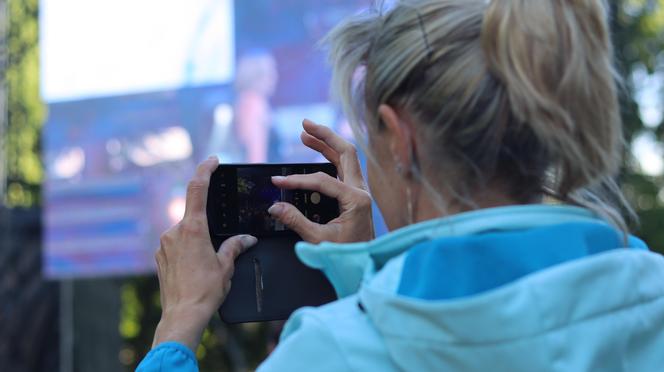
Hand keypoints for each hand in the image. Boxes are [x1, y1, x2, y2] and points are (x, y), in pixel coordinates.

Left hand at [152, 156, 257, 350]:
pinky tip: (197, 268)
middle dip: (208, 223)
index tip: (212, 161)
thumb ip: (235, 246)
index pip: (197, 189)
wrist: (182, 315)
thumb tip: (246, 238)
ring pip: (185, 231)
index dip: (205, 171)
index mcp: (193, 229)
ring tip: (208, 263)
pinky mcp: (160, 256)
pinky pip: (177, 244)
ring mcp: (165, 244)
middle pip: (193, 214)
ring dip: (198, 239)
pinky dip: (188, 249)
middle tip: (218, 244)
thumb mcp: (226, 266)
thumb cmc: (205, 291)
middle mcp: (175, 232)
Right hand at [268, 119, 373, 242]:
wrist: (366, 263)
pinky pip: (345, 167)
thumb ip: (296, 222)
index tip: (278, 183)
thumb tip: (275, 207)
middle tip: (305, 124)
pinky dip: (331, 156)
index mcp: (356, 200)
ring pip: (346, 157)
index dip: (297, 180)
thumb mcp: (319, 240)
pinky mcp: (356, 194)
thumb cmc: (348, 254)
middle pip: (346, 151)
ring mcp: (360, 191)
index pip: (322, 181)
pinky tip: (317, 150)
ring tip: (306, 134)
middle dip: (325, 136)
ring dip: (327, 143)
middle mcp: (361, 191)